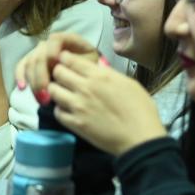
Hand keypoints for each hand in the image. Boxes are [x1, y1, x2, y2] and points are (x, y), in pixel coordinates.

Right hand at [16, 32, 99, 102]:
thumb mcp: (90, 64)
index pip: (56, 39)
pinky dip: (20, 77)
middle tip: (46, 95)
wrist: (85, 73)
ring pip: (30, 63)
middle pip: (40, 55)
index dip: (53, 50)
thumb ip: (78, 63)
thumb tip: (61, 68)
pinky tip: (22, 88)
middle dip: (41, 76)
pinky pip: (21, 66)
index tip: (55, 65)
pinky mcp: (32, 60)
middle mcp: (51, 43)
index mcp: (69, 39)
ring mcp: (40, 51)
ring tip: (42, 99)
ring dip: (34, 82)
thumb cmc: (90, 68)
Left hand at [47, 51, 167, 155]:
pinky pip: (57, 111)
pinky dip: (60, 108)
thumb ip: (110, 75)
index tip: (66, 60)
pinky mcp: (74, 123)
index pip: (71, 60)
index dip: (66, 58)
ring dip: (57, 90)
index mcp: (100, 75)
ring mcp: (77, 106)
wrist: (139, 137)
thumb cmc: (141, 109)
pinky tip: (68, 109)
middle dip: (59, 72)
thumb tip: (97, 68)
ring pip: (52, 90)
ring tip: (64, 93)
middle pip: (58, 72)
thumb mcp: (129, 84)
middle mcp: (85, 87)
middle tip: (65, 76)